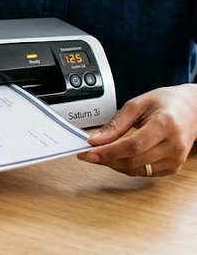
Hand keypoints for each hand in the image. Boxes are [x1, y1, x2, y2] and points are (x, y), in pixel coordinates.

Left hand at [77, 84, 196, 176]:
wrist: (192, 109)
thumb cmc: (166, 103)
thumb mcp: (137, 104)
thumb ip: (116, 123)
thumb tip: (96, 140)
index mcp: (165, 125)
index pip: (132, 146)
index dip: (108, 152)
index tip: (88, 153)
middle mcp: (174, 145)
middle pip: (134, 161)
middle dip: (106, 159)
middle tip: (88, 154)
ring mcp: (176, 158)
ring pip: (138, 170)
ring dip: (115, 165)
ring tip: (100, 155)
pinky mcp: (174, 167)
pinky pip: (145, 172)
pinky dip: (127, 167)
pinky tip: (117, 158)